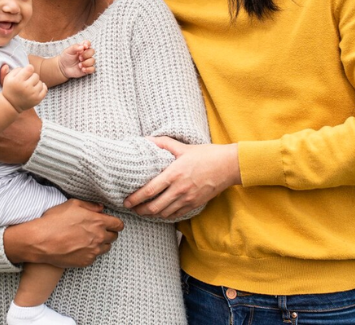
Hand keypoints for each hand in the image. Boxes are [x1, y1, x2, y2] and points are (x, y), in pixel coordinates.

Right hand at [2, 64, 46, 111]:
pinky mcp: (37, 99)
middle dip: (31, 76)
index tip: (26, 72)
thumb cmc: (10, 89)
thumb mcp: (8, 78)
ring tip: (30, 86)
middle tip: (27, 81)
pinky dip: (42, 88)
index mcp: (18, 80)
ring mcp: (32, 94)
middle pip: (36, 75)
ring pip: (40, 82)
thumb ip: (16, 69)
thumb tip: (27, 66)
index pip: (30, 68)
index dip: (29, 68)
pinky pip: (44, 89)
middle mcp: (26, 87)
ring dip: (36, 83)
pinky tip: (36, 88)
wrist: (11, 105)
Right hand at [3, 199, 123, 267]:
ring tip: (88, 239)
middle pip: (114, 237)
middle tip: (97, 229)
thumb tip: (101, 208)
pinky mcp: (86, 261)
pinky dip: (90, 252)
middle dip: (108, 232)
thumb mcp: (72, 204)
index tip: (111, 223)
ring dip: (101, 243)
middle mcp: (99, 237)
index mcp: (98, 222)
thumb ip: (90, 206)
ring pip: (106, 248)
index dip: (115, 223)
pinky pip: (94, 257)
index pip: (118, 225)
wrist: (41, 241)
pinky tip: (80, 247)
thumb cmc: (55, 220)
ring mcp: (93, 251)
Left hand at [59, 41, 95, 78]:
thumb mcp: (68, 51)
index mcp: (81, 48)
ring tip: (79, 65)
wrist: (63, 68)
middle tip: (79, 58)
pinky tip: (82, 69)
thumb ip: (75, 47)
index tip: (85, 47)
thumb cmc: (66, 58)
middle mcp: (86, 54)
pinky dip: (88, 69)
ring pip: (93, 60)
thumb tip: (82, 46)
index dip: (88, 44)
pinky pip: (93, 69)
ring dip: (86, 63)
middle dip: (86, 54)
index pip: (88, 43)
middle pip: (92, 51)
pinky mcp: (88, 69)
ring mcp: (87, 61)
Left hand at [123, 137, 241, 219]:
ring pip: (164, 213)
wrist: (229, 166)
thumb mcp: (183, 147)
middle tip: (132, 209)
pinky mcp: (195, 204)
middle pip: (154, 207)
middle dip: (140, 210)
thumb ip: (163, 143)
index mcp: (174, 174)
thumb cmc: (206, 154)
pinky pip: (176, 215)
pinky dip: (165, 215)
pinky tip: (160, 212)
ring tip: (143, 211)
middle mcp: (180, 189)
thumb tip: (146, 139)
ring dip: (151, 214)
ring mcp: (188, 199)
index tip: (126, 201)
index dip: (135, 198)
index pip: (149, 190)